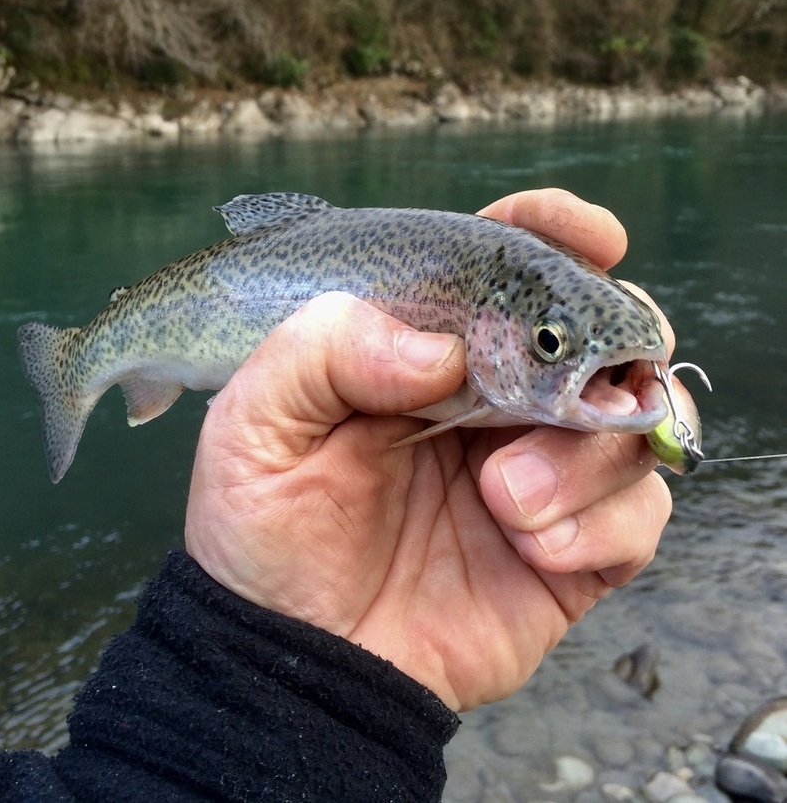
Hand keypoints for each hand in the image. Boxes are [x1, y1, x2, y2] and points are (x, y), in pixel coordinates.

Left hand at [184, 188, 672, 711]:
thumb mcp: (255, 419)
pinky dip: (605, 524)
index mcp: (429, 350)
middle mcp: (497, 399)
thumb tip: (444, 349)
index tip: (591, 237)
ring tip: (505, 501)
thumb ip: (327, 346)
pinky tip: (532, 547)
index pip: (509, 265)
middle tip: (564, 384)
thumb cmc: (264, 530)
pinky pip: (642, 515)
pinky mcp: (570, 552)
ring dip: (587, 455)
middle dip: (609, 346)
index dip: (557, 234)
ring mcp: (540, 473)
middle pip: (605, 335)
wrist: (292, 663)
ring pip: (635, 422)